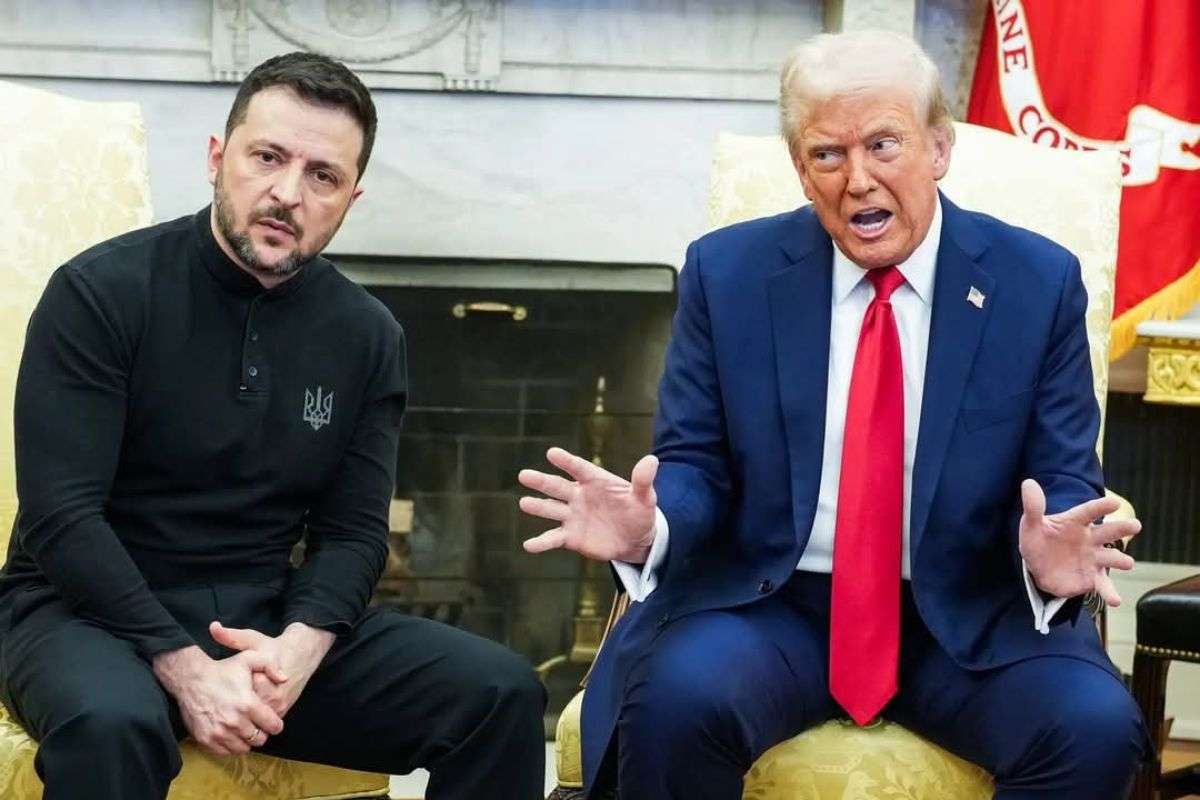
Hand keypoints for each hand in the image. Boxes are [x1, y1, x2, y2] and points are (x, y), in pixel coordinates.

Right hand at [152, 645, 285, 755]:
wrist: (191, 678)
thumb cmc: (222, 669)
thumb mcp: (249, 658)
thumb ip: (271, 665)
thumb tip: (285, 679)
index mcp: (248, 705)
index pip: (273, 726)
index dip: (276, 724)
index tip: (272, 721)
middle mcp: (234, 722)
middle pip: (259, 739)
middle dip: (261, 733)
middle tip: (257, 725)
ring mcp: (219, 733)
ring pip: (243, 748)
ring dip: (246, 741)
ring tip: (243, 729)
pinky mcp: (206, 739)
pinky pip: (225, 752)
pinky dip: (230, 746)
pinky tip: (230, 734)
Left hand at [209, 621, 333, 717]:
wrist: (302, 654)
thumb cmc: (274, 647)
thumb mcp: (252, 640)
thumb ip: (231, 636)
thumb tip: (213, 627)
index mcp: (261, 677)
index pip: (237, 695)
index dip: (225, 695)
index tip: (219, 690)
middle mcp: (272, 695)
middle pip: (245, 710)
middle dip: (232, 708)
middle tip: (223, 702)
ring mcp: (278, 705)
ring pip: (254, 719)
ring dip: (243, 716)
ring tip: (231, 709)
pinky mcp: (282, 711)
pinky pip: (263, 721)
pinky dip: (253, 719)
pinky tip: (244, 712)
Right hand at [518, 447, 658, 563]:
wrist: (635, 539)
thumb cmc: (638, 512)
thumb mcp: (645, 498)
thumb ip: (643, 481)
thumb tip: (652, 460)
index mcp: (595, 481)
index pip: (579, 469)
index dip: (566, 461)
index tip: (552, 453)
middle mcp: (579, 496)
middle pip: (557, 487)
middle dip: (541, 481)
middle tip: (524, 475)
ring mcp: (572, 516)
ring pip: (551, 510)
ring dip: (538, 507)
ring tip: (524, 503)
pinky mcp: (570, 537)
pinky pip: (553, 538)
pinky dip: (541, 543)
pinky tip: (528, 545)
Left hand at [1018, 479, 1139, 606]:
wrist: (1037, 567)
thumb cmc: (1037, 540)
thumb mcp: (1030, 524)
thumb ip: (1033, 507)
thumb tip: (1028, 483)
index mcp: (1076, 522)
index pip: (1089, 511)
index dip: (1101, 507)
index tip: (1114, 503)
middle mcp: (1090, 539)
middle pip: (1108, 532)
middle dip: (1121, 528)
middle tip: (1135, 525)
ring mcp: (1094, 559)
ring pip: (1111, 558)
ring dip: (1120, 560)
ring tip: (1127, 563)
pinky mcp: (1092, 577)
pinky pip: (1104, 585)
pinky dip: (1110, 593)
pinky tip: (1115, 601)